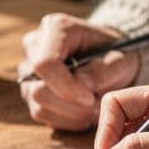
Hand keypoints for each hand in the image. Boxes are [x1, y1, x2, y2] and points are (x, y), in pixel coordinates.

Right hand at [18, 13, 140, 131]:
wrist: (110, 56)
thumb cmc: (116, 53)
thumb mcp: (121, 59)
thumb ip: (102, 70)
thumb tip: (82, 84)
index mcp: (56, 28)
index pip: (45, 63)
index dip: (66, 87)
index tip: (91, 98)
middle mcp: (35, 46)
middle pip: (39, 89)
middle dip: (72, 106)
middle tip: (98, 106)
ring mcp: (27, 69)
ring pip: (38, 106)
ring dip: (70, 115)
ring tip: (93, 108)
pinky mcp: (28, 89)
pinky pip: (41, 114)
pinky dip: (65, 120)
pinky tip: (82, 111)